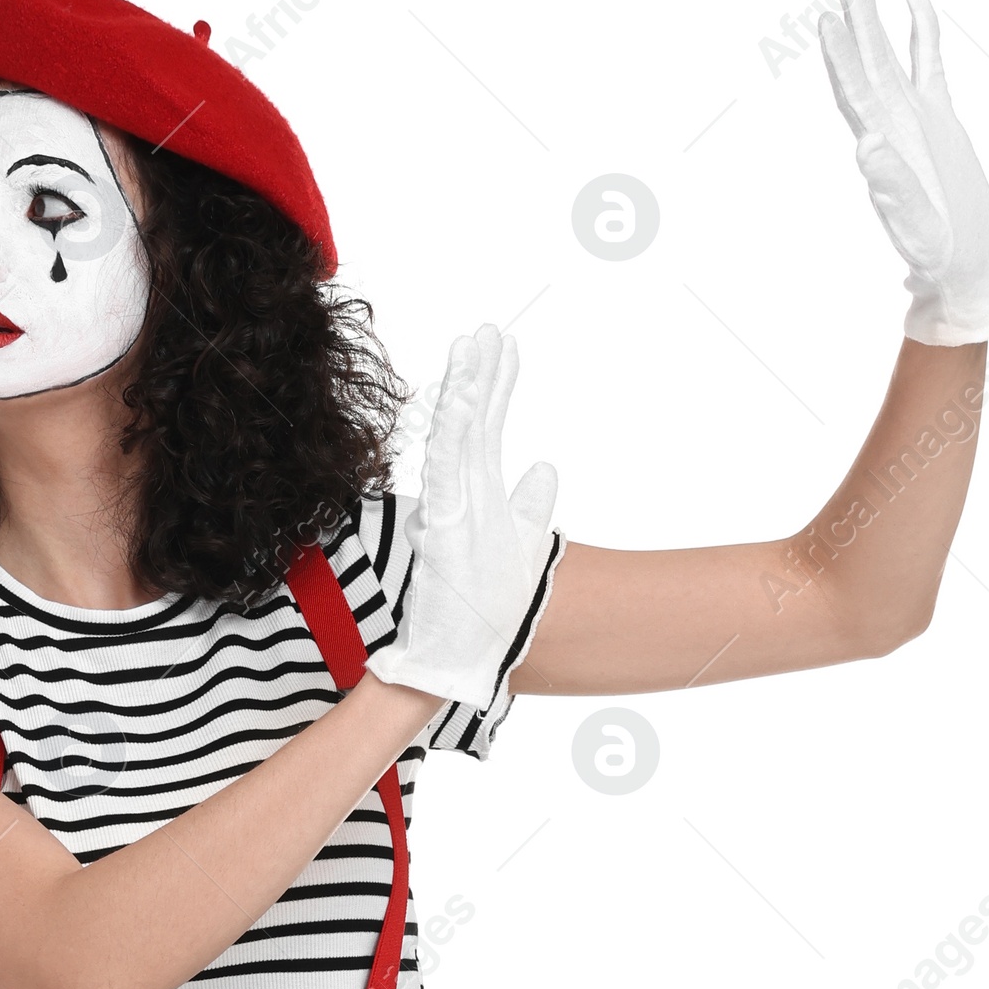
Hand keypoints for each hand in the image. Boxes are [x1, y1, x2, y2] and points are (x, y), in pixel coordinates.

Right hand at [376, 324, 558, 707]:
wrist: (455, 659)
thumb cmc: (484, 613)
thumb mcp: (524, 546)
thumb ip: (532, 505)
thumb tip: (546, 465)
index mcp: (479, 495)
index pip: (488, 426)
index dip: (498, 385)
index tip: (507, 345)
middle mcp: (460, 494)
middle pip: (472, 420)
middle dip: (480, 373)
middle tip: (488, 329)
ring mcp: (449, 507)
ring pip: (455, 435)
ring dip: (463, 389)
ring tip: (471, 345)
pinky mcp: (442, 525)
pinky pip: (445, 467)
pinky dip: (451, 430)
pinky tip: (460, 397)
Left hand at [818, 0, 988, 346]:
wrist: (964, 267)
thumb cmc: (937, 255)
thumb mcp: (915, 224)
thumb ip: (891, 187)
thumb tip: (865, 145)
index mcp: (883, 150)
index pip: (856, 95)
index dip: (841, 58)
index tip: (828, 20)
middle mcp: (892, 128)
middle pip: (867, 66)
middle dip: (855, 23)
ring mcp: (916, 121)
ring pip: (891, 60)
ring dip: (875, 22)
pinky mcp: (941, 121)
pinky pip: (929, 68)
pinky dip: (922, 36)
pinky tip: (916, 1)